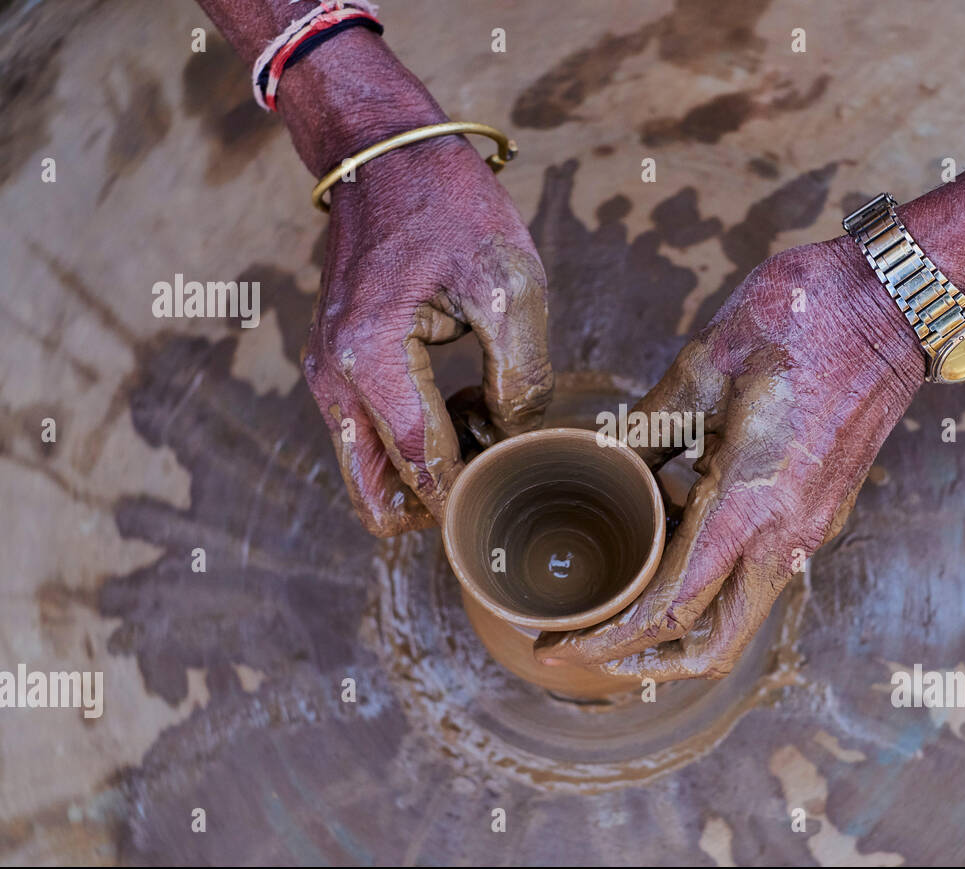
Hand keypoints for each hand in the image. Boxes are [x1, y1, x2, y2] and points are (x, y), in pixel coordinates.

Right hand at [286, 52, 551, 535]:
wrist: (385, 154)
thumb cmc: (451, 207)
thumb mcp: (512, 284)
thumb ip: (522, 376)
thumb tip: (514, 437)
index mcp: (372, 357)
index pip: (422, 467)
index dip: (471, 496)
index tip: (515, 495)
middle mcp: (334, 378)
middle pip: (377, 496)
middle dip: (439, 503)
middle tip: (496, 473)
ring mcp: (326, 376)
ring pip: (371, 472)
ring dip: (427, 474)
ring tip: (485, 425)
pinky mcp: (334, 368)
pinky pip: (369, 437)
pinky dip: (413, 444)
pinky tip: (462, 403)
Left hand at [535, 236, 924, 679]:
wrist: (894, 305)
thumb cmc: (805, 320)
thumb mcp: (706, 363)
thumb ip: (647, 424)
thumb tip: (602, 457)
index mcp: (751, 504)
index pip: (672, 609)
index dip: (610, 641)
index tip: (559, 648)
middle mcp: (787, 535)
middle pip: (714, 644)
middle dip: (647, 661)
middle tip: (585, 646)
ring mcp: (810, 529)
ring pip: (740, 616)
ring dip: (680, 628)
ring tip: (618, 602)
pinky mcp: (819, 514)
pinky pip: (758, 576)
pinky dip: (710, 584)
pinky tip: (669, 544)